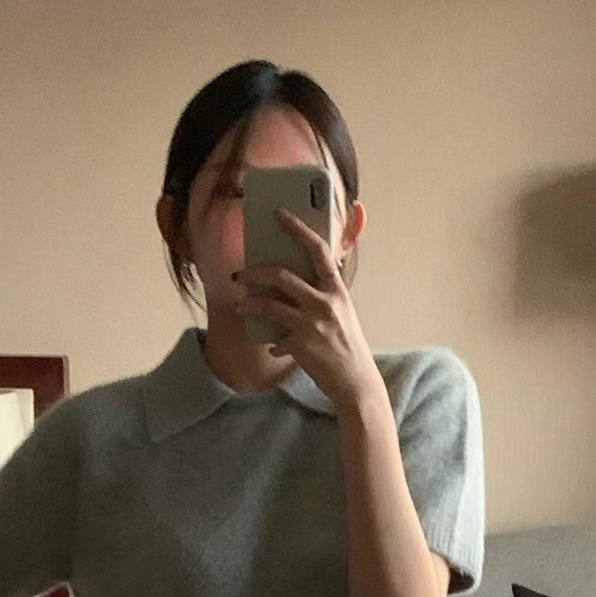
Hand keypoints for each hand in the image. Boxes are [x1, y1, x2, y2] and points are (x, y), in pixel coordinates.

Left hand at [233, 209, 383, 411]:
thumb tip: (293, 283)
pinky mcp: (302, 346)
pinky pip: (276, 340)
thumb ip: (324, 296)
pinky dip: (272, 344)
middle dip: (255, 272)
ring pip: (270, 305)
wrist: (357, 383)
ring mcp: (313, 325)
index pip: (318, 250)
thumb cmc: (347, 346)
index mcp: (337, 290)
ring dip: (248, 303)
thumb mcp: (342, 314)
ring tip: (238, 304)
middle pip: (282, 276)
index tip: (280, 214)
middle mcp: (326, 303)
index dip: (297, 229)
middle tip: (241, 273)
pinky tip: (273, 347)